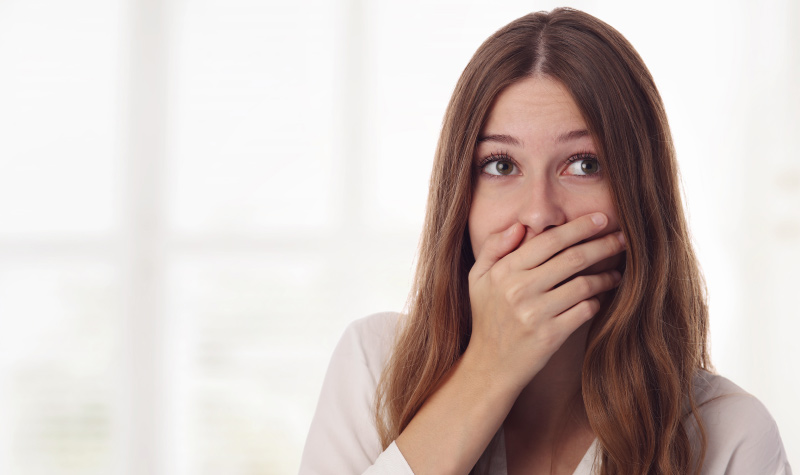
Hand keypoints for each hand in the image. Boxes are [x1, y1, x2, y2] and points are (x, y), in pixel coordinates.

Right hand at [466, 213, 624, 391]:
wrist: (489, 366)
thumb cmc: (487, 317)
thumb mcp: (478, 278)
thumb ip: (494, 248)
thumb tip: (520, 226)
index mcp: (504, 272)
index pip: (548, 240)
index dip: (579, 227)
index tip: (601, 219)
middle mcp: (519, 290)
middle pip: (572, 258)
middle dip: (602, 244)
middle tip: (622, 238)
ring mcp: (536, 314)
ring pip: (584, 284)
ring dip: (606, 275)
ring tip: (616, 272)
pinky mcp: (551, 336)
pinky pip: (585, 310)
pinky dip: (597, 301)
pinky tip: (600, 298)